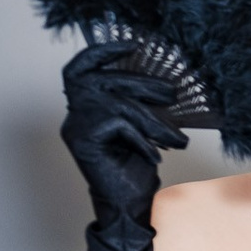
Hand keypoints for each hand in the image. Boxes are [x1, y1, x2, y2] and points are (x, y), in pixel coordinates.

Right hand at [60, 41, 186, 221]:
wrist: (130, 205)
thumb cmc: (136, 169)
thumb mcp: (144, 130)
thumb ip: (141, 105)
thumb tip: (164, 85)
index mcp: (85, 108)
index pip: (80, 69)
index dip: (102, 52)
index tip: (132, 45)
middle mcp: (74, 115)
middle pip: (103, 81)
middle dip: (142, 83)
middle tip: (171, 92)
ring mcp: (75, 128)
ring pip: (116, 105)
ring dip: (152, 120)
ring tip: (176, 140)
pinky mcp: (82, 142)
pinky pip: (118, 125)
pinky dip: (142, 140)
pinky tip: (154, 156)